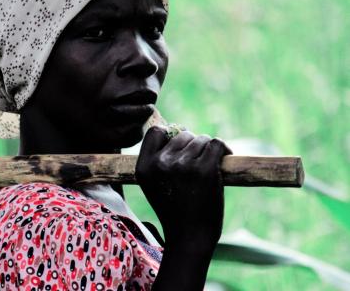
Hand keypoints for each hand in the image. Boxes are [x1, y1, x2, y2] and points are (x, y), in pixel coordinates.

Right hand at [136, 126, 231, 250]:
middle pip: (182, 135)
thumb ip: (157, 161)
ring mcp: (182, 165)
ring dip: (208, 150)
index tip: (181, 147)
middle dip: (193, 146)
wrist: (189, 238)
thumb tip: (176, 130)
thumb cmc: (174, 212)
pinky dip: (223, 148)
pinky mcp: (204, 169)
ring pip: (200, 139)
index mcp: (143, 167)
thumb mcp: (152, 185)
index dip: (170, 135)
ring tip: (209, 167)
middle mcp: (160, 163)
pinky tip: (225, 157)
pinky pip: (216, 144)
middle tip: (199, 164)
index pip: (156, 132)